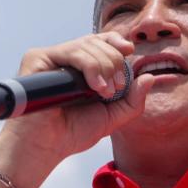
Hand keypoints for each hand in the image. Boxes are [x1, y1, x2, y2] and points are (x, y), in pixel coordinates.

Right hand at [0, 32, 155, 161]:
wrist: (47, 146)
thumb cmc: (73, 133)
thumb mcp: (112, 117)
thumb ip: (132, 100)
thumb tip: (149, 77)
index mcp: (81, 67)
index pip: (101, 41)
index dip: (116, 41)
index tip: (128, 51)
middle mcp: (66, 59)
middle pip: (98, 41)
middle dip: (114, 62)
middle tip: (115, 88)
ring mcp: (52, 57)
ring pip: (87, 45)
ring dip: (105, 66)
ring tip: (105, 92)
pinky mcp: (38, 59)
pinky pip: (72, 51)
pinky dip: (90, 66)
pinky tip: (95, 87)